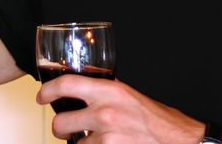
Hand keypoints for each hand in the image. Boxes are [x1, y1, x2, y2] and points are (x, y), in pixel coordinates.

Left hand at [37, 75, 204, 142]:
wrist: (180, 141)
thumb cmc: (158, 121)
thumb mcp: (130, 97)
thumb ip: (107, 94)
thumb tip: (85, 92)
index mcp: (111, 91)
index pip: (67, 84)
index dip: (48, 90)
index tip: (41, 96)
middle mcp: (106, 113)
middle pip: (60, 122)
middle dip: (59, 129)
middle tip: (65, 129)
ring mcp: (106, 137)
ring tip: (96, 141)